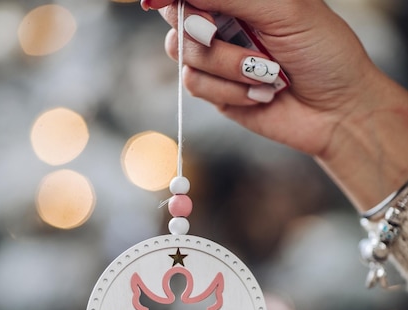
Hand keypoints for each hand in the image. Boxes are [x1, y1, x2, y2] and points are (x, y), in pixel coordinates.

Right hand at [143, 0, 380, 157]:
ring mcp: (218, 60)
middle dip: (199, 28)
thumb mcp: (283, 9)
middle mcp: (224, 23)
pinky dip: (230, 90)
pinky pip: (196, 86)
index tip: (159, 0)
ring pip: (185, 55)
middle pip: (176, 17)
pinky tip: (262, 94)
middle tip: (220, 32)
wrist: (338, 111)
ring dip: (227, 65)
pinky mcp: (217, 94)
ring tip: (267, 72)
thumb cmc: (324, 52)